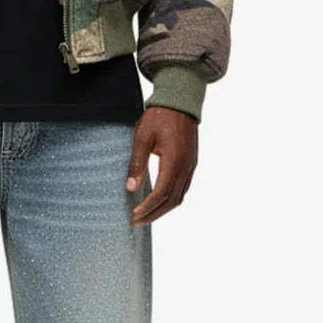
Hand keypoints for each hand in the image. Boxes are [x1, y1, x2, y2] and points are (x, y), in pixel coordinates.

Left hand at [126, 107, 197, 225]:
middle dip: (154, 214)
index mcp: (174, 160)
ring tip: (146, 215)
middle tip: (137, 221)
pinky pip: (183, 188)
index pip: (161, 193)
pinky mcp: (191, 163)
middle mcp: (186, 167)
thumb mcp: (142, 136)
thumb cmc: (160, 116)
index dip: (147, 208)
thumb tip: (131, 188)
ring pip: (180, 197)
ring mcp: (191, 166)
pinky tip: (159, 201)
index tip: (134, 215)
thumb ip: (137, 163)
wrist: (180, 101)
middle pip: (172, 201)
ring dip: (163, 209)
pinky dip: (171, 199)